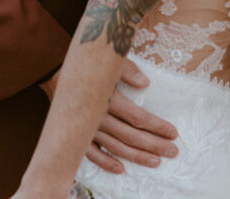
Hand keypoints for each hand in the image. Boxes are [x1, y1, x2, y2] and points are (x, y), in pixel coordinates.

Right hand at [84, 58, 177, 173]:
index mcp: (109, 99)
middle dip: (154, 145)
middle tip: (172, 152)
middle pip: (131, 136)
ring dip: (136, 157)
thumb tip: (145, 83)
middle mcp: (100, 117)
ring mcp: (88, 129)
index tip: (173, 133)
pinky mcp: (78, 135)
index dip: (157, 127)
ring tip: (155, 162)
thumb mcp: (109, 60)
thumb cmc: (88, 65)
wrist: (56, 72)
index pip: (138, 117)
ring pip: (116, 147)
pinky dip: (106, 163)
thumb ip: (127, 71)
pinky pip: (92, 154)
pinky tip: (120, 169)